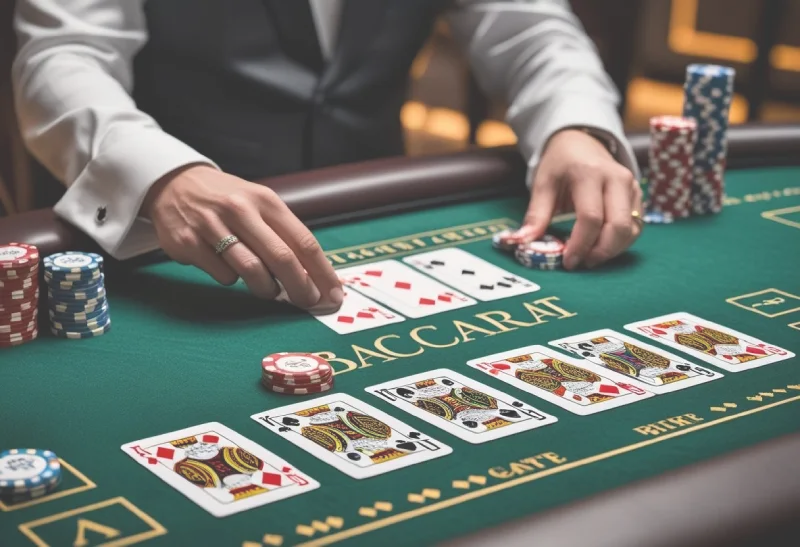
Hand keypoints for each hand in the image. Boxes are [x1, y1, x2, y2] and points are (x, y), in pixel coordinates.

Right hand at [142, 164, 342, 311]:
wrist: (175, 184)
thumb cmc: (228, 202)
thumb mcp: (259, 205)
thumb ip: (284, 236)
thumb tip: (313, 277)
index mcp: (265, 201)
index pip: (304, 241)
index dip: (322, 272)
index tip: (333, 295)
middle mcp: (240, 210)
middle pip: (282, 258)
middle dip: (300, 288)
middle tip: (308, 303)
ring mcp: (212, 226)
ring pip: (252, 271)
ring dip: (267, 289)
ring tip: (269, 290)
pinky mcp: (188, 243)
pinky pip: (223, 275)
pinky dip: (231, 279)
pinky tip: (227, 267)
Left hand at [509, 129, 642, 269]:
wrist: (581, 142)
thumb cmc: (560, 164)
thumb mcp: (543, 184)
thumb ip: (535, 215)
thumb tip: (521, 242)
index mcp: (589, 173)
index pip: (590, 217)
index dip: (580, 244)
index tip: (568, 261)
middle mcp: (617, 178)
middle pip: (618, 226)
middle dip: (600, 252)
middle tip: (581, 263)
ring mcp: (632, 186)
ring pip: (631, 230)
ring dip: (612, 250)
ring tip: (589, 257)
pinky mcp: (637, 196)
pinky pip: (636, 227)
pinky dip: (620, 243)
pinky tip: (601, 248)